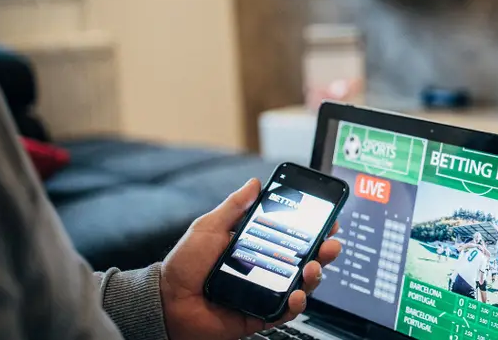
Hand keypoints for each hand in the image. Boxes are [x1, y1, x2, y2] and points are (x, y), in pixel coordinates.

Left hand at [159, 179, 341, 339]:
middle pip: (307, 259)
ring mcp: (266, 292)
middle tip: (330, 243)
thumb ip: (233, 206)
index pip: (294, 236)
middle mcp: (267, 269)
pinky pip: (286, 312)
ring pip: (303, 284)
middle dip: (325, 250)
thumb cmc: (184, 265)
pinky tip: (296, 293)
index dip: (314, 228)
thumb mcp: (208, 227)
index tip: (328, 219)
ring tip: (313, 268)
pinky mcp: (261, 315)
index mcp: (258, 246)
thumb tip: (254, 183)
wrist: (166, 301)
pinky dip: (296, 303)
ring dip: (316, 275)